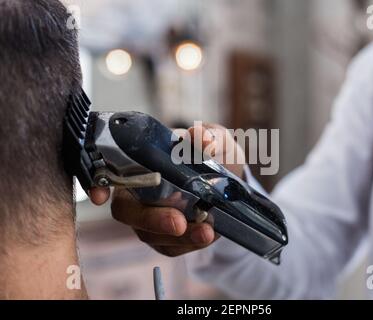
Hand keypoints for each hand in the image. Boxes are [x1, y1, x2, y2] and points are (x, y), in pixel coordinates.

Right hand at [92, 123, 245, 256]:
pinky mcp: (167, 238)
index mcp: (142, 163)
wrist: (233, 179)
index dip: (97, 185)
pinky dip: (189, 244)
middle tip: (178, 223)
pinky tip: (207, 235)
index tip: (99, 196)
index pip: (109, 173)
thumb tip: (201, 138)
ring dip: (177, 237)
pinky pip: (171, 247)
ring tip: (206, 232)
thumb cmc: (215, 154)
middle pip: (127, 212)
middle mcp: (139, 193)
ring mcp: (150, 218)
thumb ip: (209, 138)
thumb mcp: (217, 141)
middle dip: (150, 220)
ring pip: (150, 234)